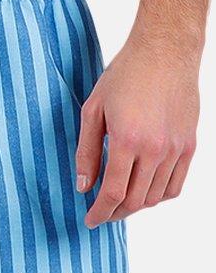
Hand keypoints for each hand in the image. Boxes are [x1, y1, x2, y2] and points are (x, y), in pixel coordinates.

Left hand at [76, 32, 199, 228]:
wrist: (165, 51)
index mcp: (127, 140)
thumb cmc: (125, 75)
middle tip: (102, 213)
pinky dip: (159, 196)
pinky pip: (176, 185)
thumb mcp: (93, 111)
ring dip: (136, 206)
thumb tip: (83, 187)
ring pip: (156, 197)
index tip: (90, 220)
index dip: (100, 212)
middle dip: (115, 213)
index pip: (113, 193)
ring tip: (120, 202)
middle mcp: (155, 149)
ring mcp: (176, 148)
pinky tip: (144, 191)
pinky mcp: (189, 144)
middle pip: (135, 200)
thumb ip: (87, 152)